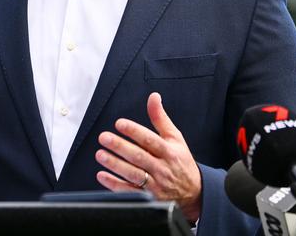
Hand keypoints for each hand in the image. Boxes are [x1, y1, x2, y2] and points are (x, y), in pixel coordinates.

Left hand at [95, 92, 201, 221]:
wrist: (195, 193)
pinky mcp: (149, 198)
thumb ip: (160, 118)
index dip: (134, 131)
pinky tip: (102, 175)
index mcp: (169, 152)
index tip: (119, 123)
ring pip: (133, 175)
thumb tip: (153, 97)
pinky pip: (129, 192)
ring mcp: (156, 185)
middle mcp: (162, 168)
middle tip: (104, 137)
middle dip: (120, 147)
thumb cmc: (181, 162)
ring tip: (100, 154)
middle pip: (139, 157)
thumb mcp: (175, 138)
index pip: (150, 140)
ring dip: (115, 165)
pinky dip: (114, 184)